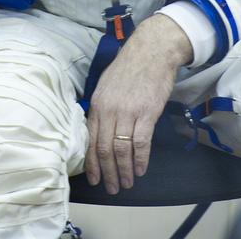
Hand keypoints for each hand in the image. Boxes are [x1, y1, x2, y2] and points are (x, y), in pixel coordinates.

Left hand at [85, 14, 192, 192]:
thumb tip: (98, 129)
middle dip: (107, 172)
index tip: (94, 178)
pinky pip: (141, 142)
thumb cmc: (128, 68)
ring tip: (126, 184)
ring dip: (124, 170)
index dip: (92, 162)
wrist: (150, 52)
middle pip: (104, 148)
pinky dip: (140, 159)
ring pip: (121, 149)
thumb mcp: (105, 85)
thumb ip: (102, 108)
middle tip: (111, 188)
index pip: (90, 139)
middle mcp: (109, 110)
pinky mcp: (146, 113)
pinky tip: (141, 170)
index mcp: (97, 104)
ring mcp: (127, 112)